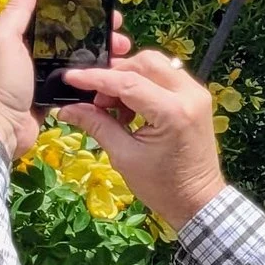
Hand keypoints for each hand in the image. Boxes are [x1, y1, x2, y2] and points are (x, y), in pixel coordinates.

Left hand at [0, 0, 134, 160]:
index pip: (57, 16)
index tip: (106, 8)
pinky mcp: (58, 95)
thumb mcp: (5, 39)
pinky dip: (97, 77)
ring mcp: (48, 75)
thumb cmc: (0, 80)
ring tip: (124, 55)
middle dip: (99, 34)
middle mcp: (36, 53)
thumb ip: (18, 10)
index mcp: (22, 36)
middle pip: (74, 36)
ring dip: (103, 55)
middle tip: (121, 35)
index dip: (81, 9)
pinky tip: (114, 73)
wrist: (0, 128)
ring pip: (82, 59)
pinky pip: (82, 81)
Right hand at [57, 51, 228, 230]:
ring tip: (112, 107)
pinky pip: (166, 78)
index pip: (128, 82)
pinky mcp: (197, 98)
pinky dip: (144, 85)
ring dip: (130, 78)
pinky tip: (130, 109)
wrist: (197, 200)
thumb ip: (98, 125)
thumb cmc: (161, 185)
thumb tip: (67, 108)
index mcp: (173, 112)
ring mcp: (197, 94)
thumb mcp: (124, 156)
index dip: (95, 78)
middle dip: (115, 75)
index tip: (70, 77)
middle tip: (96, 100)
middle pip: (146, 63)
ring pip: (157, 66)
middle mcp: (190, 95)